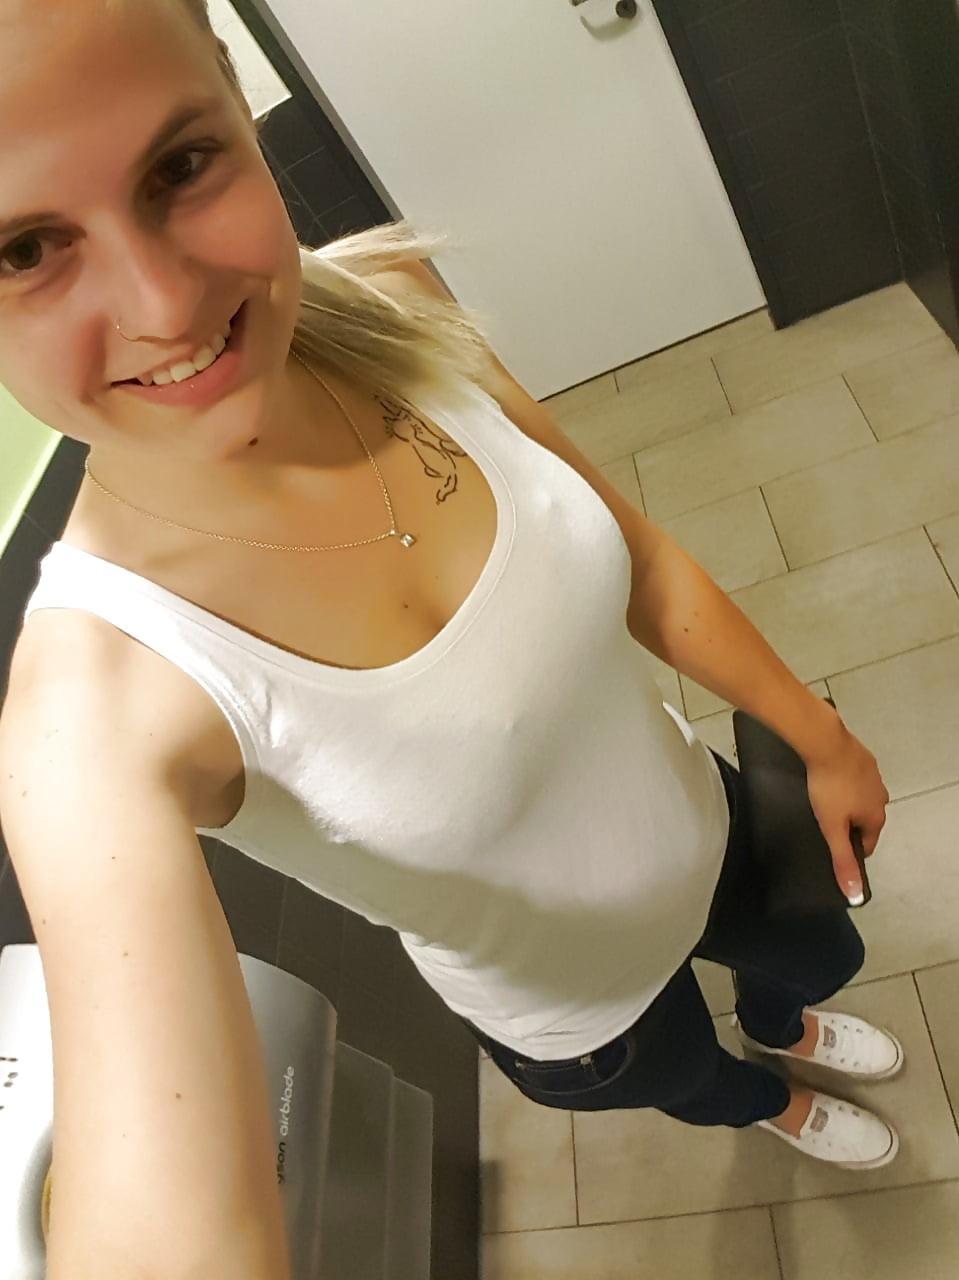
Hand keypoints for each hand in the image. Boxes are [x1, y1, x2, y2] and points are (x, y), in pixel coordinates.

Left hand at [804, 725, 889, 902]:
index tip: (832, 847)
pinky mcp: (864, 758)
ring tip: (823, 801)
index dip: (851, 849)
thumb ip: (842, 860)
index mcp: (876, 817)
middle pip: (866, 820)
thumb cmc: (828, 788)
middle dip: (848, 824)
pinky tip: (828, 780)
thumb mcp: (831, 828)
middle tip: (824, 823)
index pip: (868, 844)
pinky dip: (845, 782)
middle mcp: (881, 797)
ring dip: (847, 802)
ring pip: (861, 798)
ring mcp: (874, 776)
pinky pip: (855, 778)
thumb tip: (855, 893)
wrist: (826, 743)